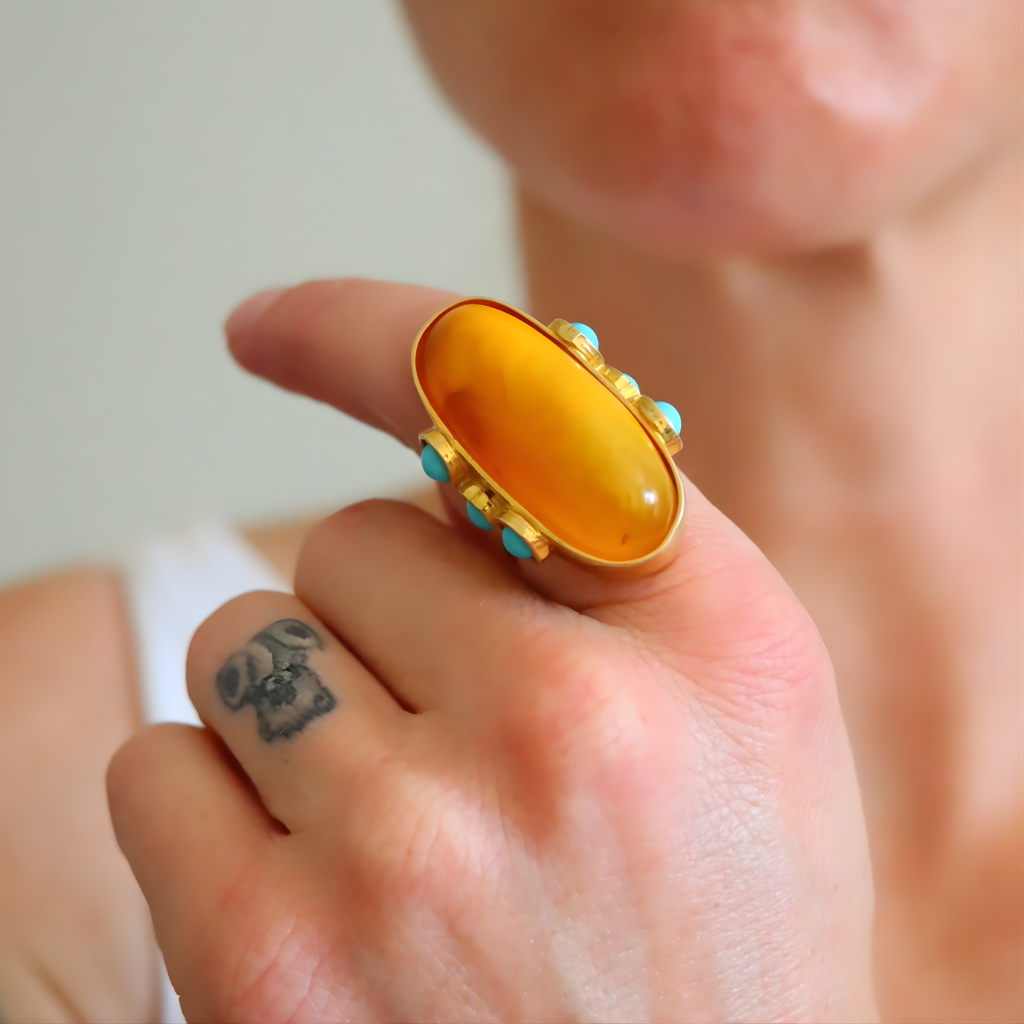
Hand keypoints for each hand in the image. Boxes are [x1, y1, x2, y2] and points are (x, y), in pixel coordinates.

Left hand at [108, 279, 876, 1021]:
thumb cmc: (719, 932)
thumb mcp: (748, 722)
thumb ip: (617, 567)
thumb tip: (443, 455)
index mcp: (716, 641)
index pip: (514, 404)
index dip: (375, 336)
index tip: (271, 322)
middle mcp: (573, 723)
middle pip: (352, 543)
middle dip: (388, 627)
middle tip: (468, 750)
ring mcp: (413, 845)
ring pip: (247, 647)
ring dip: (299, 719)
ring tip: (407, 841)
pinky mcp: (271, 960)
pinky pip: (158, 767)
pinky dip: (214, 815)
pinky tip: (325, 906)